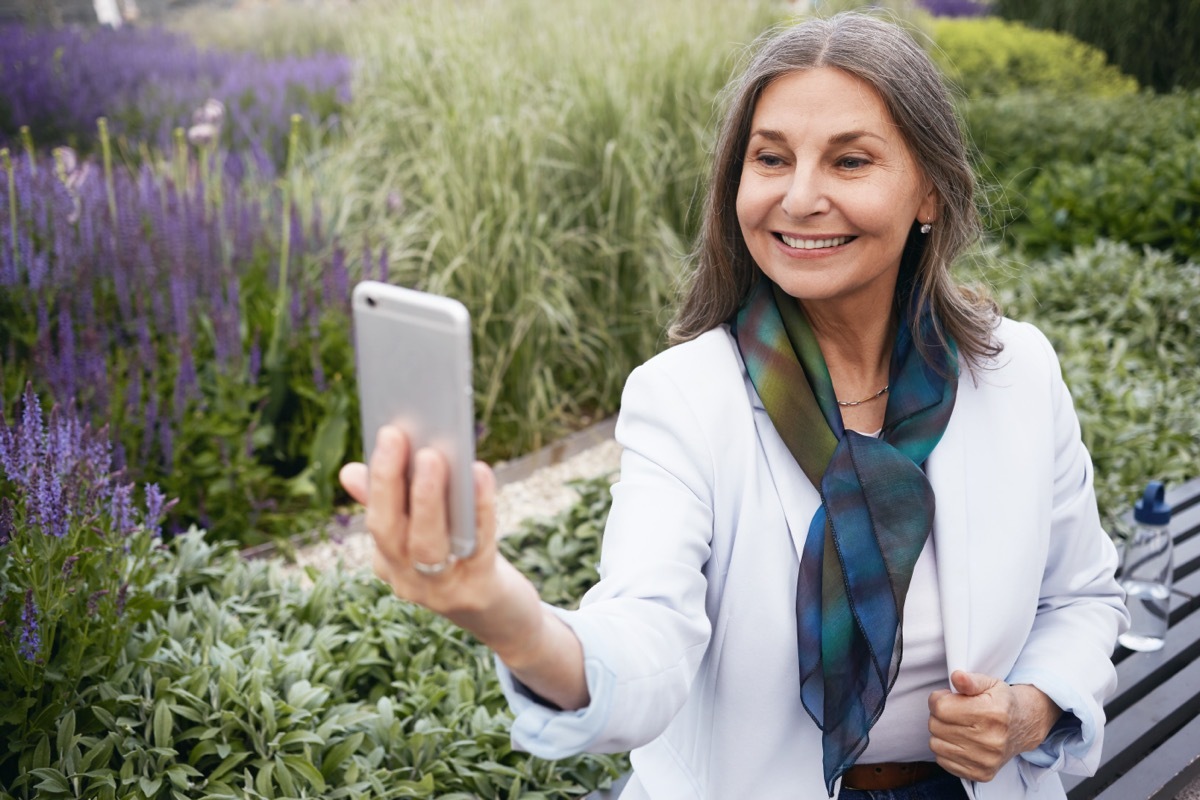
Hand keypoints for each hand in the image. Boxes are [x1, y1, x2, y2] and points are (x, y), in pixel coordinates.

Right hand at [339, 426, 588, 708]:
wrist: (502, 619)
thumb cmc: (462, 563)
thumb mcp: (425, 537)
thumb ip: (394, 504)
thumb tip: (350, 470)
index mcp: (389, 562)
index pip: (377, 519)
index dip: (378, 479)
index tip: (386, 435)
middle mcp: (406, 580)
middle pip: (391, 532)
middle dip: (391, 482)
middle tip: (398, 436)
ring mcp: (440, 592)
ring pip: (427, 544)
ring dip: (428, 498)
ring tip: (434, 456)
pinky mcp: (478, 592)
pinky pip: (476, 545)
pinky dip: (479, 508)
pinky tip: (480, 474)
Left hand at [927, 670, 1062, 781]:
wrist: (1022, 728)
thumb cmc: (1000, 703)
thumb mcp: (989, 684)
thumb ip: (970, 680)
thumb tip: (957, 677)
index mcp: (992, 714)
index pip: (940, 708)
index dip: (938, 699)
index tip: (947, 698)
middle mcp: (991, 740)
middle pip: (935, 726)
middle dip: (939, 716)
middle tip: (953, 712)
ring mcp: (986, 760)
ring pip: (935, 744)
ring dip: (940, 733)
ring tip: (956, 726)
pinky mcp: (980, 774)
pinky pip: (943, 761)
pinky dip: (946, 749)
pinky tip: (959, 741)